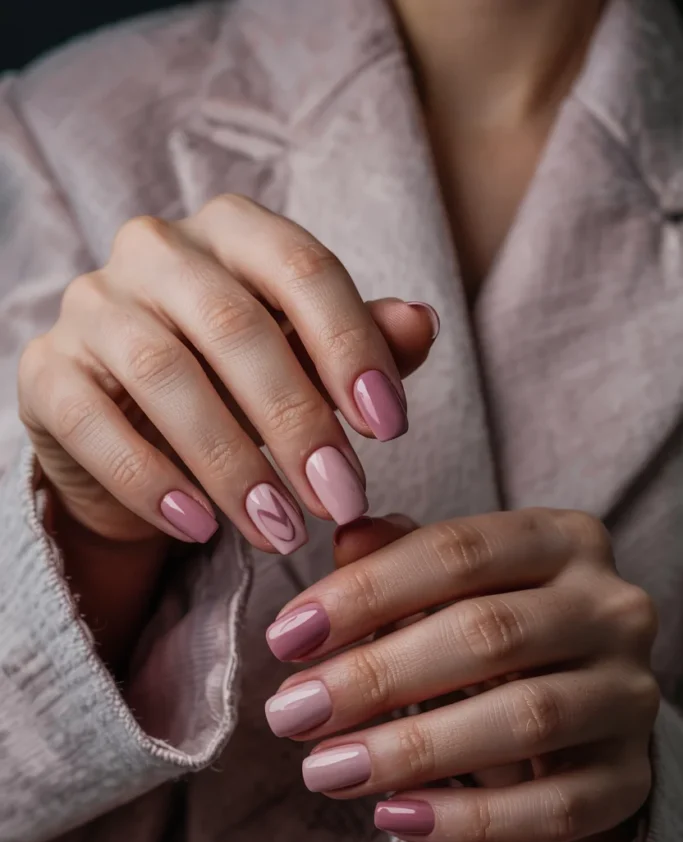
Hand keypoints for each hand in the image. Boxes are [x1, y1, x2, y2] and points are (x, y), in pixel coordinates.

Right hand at [18, 194, 436, 547]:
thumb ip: (362, 342)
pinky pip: (93, 424)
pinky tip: (199, 529)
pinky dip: (151, 483)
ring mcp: (92, 305)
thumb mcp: (308, 366)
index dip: (351, 346)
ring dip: (232, 464)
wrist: (140, 436)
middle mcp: (156, 250)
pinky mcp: (47, 371)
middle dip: (296, 422)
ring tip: (281, 531)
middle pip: (235, 325)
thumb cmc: (239, 390)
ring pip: (164, 375)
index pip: (301, 268)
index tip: (390, 429)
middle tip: (340, 500)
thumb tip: (422, 323)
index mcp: (232, 230)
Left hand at [264, 509, 658, 841]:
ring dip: (410, 750)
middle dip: (374, 676)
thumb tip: (346, 537)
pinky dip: (469, 819)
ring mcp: (629, 694)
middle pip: (488, 634)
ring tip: (324, 770)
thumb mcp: (449, 590)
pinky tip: (393, 816)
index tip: (286, 638)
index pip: (459, 551)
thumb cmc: (494, 641)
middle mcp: (612, 608)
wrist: (575, 724)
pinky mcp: (632, 778)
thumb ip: (400, 560)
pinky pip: (554, 807)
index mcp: (563, 540)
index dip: (365, 593)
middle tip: (290, 713)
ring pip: (524, 719)